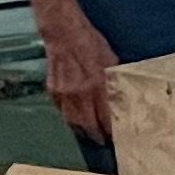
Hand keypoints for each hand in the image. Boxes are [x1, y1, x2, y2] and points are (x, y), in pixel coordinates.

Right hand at [42, 4, 118, 140]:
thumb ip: (114, 82)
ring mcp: (64, 94)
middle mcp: (80, 94)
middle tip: (103, 141)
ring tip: (90, 135)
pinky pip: (62, 111)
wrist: (63, 33)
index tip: (117, 138)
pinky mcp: (53, 91)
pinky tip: (76, 119)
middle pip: (89, 127)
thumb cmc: (91, 43)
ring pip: (73, 123)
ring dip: (83, 131)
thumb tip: (121, 99)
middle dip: (97, 137)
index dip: (112, 131)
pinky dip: (70, 117)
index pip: (106, 118)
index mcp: (98, 86)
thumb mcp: (110, 61)